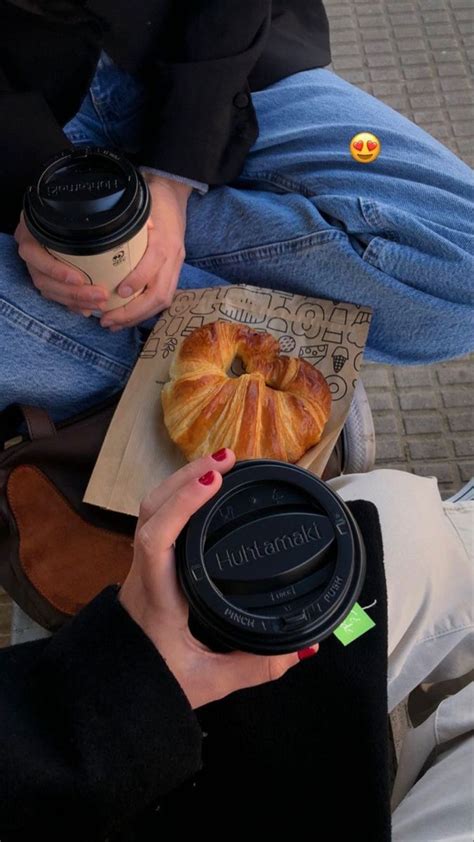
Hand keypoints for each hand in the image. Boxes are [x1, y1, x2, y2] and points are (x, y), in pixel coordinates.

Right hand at [14, 213, 109, 315]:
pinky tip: (86, 309)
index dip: (55, 270)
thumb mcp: (75, 206)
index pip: (35, 254)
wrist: (63, 211)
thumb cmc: (75, 207)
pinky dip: (70, 304)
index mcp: (32, 230)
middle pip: (43, 279)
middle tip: (100, 296)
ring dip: (74, 301)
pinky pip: (54, 295)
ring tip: (98, 304)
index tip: (79, 279)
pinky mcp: (43, 277)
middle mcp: (30, 248)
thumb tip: (120, 225)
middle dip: (73, 292)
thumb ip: (88, 217)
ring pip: (48, 290)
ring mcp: (35, 265)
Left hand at [100, 174, 189, 331]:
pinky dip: (143, 312)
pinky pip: (162, 299)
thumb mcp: (138, 208)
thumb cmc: (151, 200)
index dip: (139, 279)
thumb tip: (94, 237)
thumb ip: (124, 223)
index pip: (154, 262)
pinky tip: (126, 319)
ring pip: (163, 301)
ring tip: (113, 324)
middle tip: (107, 319)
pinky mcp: (174, 273)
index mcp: (164, 238)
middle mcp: (173, 257)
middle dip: (134, 311)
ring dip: (137, 317)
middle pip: (160, 293)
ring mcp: (176, 267)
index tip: (120, 291)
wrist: (173, 195)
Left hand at [119, 450, 316, 708]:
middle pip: (151, 509)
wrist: (116, 689)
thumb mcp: (210, 682)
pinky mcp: (148, 565)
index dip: (182, 503)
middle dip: (186, 477)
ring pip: (150, 508)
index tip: (214, 479)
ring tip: (222, 463)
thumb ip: (256, 667)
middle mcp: (145, 573)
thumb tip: (304, 648)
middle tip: (229, 459)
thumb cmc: (156, 684)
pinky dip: (179, 494)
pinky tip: (204, 488)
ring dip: (181, 480)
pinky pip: (157, 517)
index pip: (156, 539)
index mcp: (158, 598)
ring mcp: (142, 566)